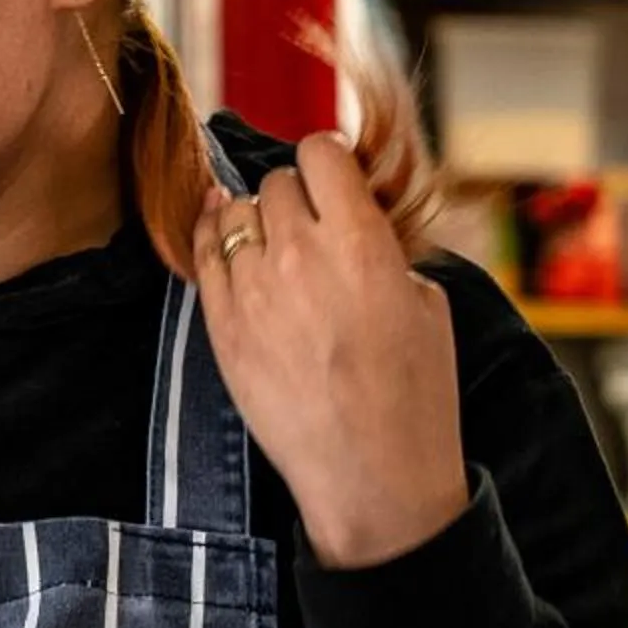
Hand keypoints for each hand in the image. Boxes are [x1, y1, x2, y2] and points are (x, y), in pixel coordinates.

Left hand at [192, 133, 467, 568]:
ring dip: (255, 218)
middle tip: (311, 223)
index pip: (320, 153)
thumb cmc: (414, 393)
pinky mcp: (218, 321)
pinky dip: (212, 233)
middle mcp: (298, 253)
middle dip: (296, 195)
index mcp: (360, 242)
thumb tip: (349, 219)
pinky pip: (201, 252)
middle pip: (275, 182)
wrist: (371, 474)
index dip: (328, 160)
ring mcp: (251, 287)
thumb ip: (381, 248)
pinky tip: (221, 228)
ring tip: (274, 241)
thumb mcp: (425, 304)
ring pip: (233, 213)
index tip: (332, 176)